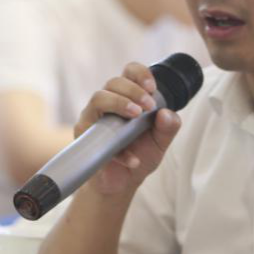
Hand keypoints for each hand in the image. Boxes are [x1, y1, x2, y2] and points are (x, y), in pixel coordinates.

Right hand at [74, 63, 181, 196]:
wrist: (123, 182)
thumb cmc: (140, 153)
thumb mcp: (161, 141)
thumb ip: (168, 127)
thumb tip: (166, 113)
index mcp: (128, 97)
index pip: (129, 72)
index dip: (140, 73)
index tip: (152, 88)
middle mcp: (108, 103)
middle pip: (113, 82)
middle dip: (133, 90)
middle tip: (148, 107)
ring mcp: (93, 118)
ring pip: (98, 98)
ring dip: (119, 103)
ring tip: (136, 117)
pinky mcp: (84, 138)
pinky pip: (96, 134)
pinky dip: (118, 150)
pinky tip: (133, 159)